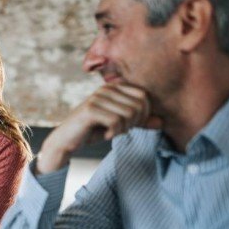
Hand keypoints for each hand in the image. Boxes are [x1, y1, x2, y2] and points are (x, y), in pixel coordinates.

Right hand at [36, 83, 160, 173]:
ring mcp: (97, 98)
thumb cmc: (93, 131)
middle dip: (134, 122)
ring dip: (123, 129)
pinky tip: (105, 135)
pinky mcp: (91, 110)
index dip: (144, 114)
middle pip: (139, 105)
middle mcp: (106, 89)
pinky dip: (114, 133)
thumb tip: (162, 122)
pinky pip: (116, 121)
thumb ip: (139, 122)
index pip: (144, 96)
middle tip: (120, 130)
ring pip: (129, 114)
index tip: (130, 125)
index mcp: (114, 88)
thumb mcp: (120, 125)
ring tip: (112, 132)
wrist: (66, 140)